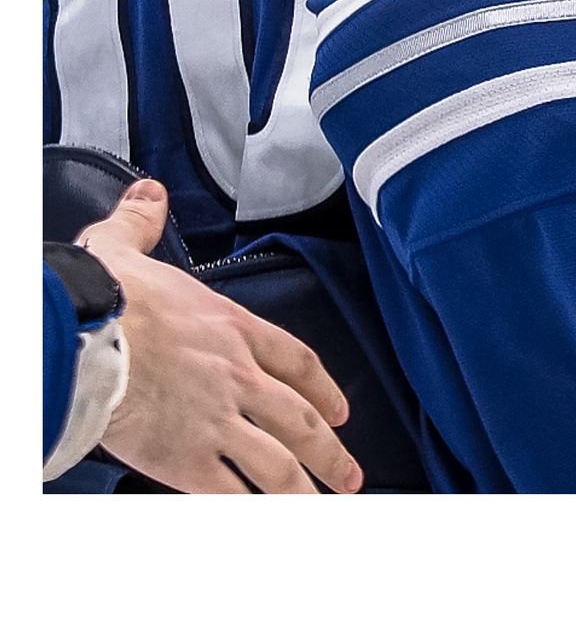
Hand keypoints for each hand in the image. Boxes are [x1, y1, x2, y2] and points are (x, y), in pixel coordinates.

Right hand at [79, 180, 361, 494]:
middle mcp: (236, 376)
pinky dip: (251, 509)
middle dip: (329, 450)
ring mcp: (216, 420)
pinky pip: (229, 492)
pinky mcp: (185, 457)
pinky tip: (264, 519)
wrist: (86, 336)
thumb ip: (143, 223)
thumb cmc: (106, 299)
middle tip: (349, 472)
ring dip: (304, 486)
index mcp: (231, 329)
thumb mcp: (126, 248)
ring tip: (323, 504)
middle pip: (299, 420)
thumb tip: (149, 196)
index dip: (323, 388)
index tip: (338, 409)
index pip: (296, 360)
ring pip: (277, 461)